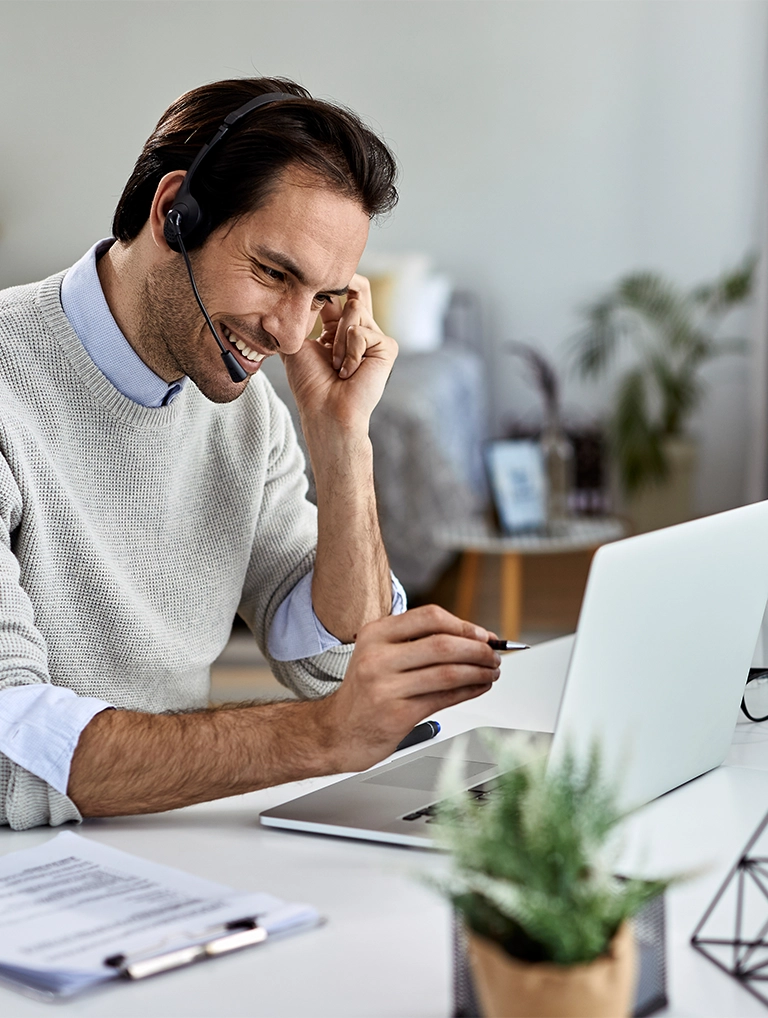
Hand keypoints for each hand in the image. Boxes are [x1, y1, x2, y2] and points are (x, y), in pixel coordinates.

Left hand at [282, 274, 397, 434]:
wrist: (324, 409)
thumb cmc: (309, 383)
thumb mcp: (296, 342)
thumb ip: (299, 316)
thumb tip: (294, 291)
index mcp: (339, 329)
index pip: (340, 294)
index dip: (328, 284)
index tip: (314, 278)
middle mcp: (360, 330)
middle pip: (359, 288)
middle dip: (343, 286)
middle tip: (328, 305)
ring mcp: (375, 338)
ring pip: (355, 308)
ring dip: (337, 339)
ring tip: (336, 365)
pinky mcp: (387, 347)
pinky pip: (362, 331)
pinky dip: (350, 352)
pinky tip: (349, 372)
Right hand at [311, 605, 500, 772]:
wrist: (337, 732)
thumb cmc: (366, 692)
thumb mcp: (379, 655)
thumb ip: (417, 643)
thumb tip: (472, 638)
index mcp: (375, 634)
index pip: (428, 617)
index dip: (463, 624)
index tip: (483, 635)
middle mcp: (377, 657)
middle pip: (442, 644)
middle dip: (477, 650)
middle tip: (494, 655)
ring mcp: (385, 686)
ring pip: (448, 673)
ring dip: (479, 671)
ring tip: (492, 672)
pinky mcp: (397, 714)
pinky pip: (444, 698)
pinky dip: (469, 691)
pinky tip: (479, 687)